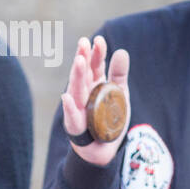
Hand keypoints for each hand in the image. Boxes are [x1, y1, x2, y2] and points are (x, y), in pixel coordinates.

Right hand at [62, 35, 129, 165]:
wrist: (103, 148)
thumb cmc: (107, 118)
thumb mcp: (119, 94)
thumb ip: (118, 74)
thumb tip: (121, 51)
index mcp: (94, 83)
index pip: (94, 65)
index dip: (96, 53)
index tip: (98, 40)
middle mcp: (83, 93)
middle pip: (83, 74)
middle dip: (83, 58)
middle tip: (83, 43)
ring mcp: (77, 108)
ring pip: (76, 90)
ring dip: (77, 76)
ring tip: (79, 62)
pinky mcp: (75, 124)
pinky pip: (72, 115)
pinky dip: (70, 107)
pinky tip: (67, 97)